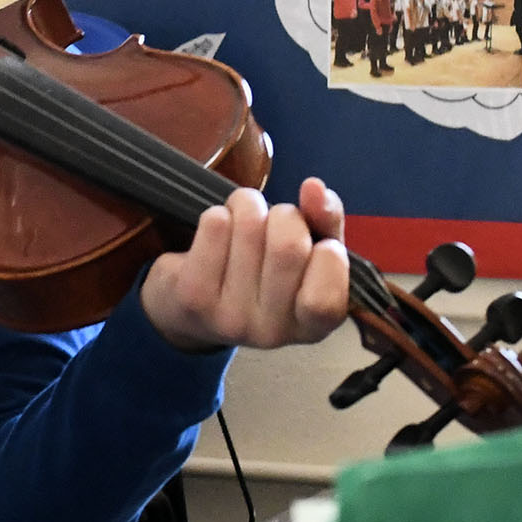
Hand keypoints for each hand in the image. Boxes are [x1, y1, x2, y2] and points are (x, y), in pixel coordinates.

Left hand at [140, 178, 353, 353]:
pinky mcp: (193, 296)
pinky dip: (220, 213)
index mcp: (311, 328)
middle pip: (289, 246)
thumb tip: (314, 188)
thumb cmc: (264, 275)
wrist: (194, 310)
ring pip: (250, 225)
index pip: (327, 296)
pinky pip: (216, 225)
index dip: (329, 254)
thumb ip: (327, 222)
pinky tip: (219, 231)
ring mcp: (229, 317)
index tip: (318, 244)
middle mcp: (271, 333)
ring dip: (250, 207)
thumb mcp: (309, 254)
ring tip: (245, 222)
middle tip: (275, 222)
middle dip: (286, 216)